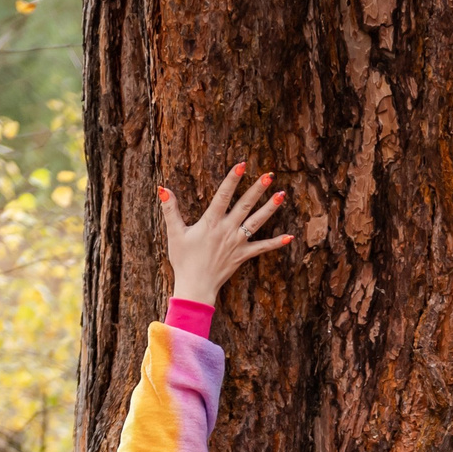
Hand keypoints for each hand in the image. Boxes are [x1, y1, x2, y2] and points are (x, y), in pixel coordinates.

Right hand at [161, 164, 290, 304]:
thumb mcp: (174, 233)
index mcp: (211, 222)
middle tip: (269, 175)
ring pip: (257, 222)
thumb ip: (170, 209)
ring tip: (282, 194)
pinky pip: (262, 248)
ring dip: (270, 208)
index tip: (242, 165)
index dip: (232, 179)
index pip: (223, 196)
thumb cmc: (183, 260)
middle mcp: (227, 230)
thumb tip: (162, 188)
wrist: (195, 286)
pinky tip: (290, 237)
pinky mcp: (243, 255)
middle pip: (245, 206)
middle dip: (257, 189)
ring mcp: (237, 243)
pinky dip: (276, 243)